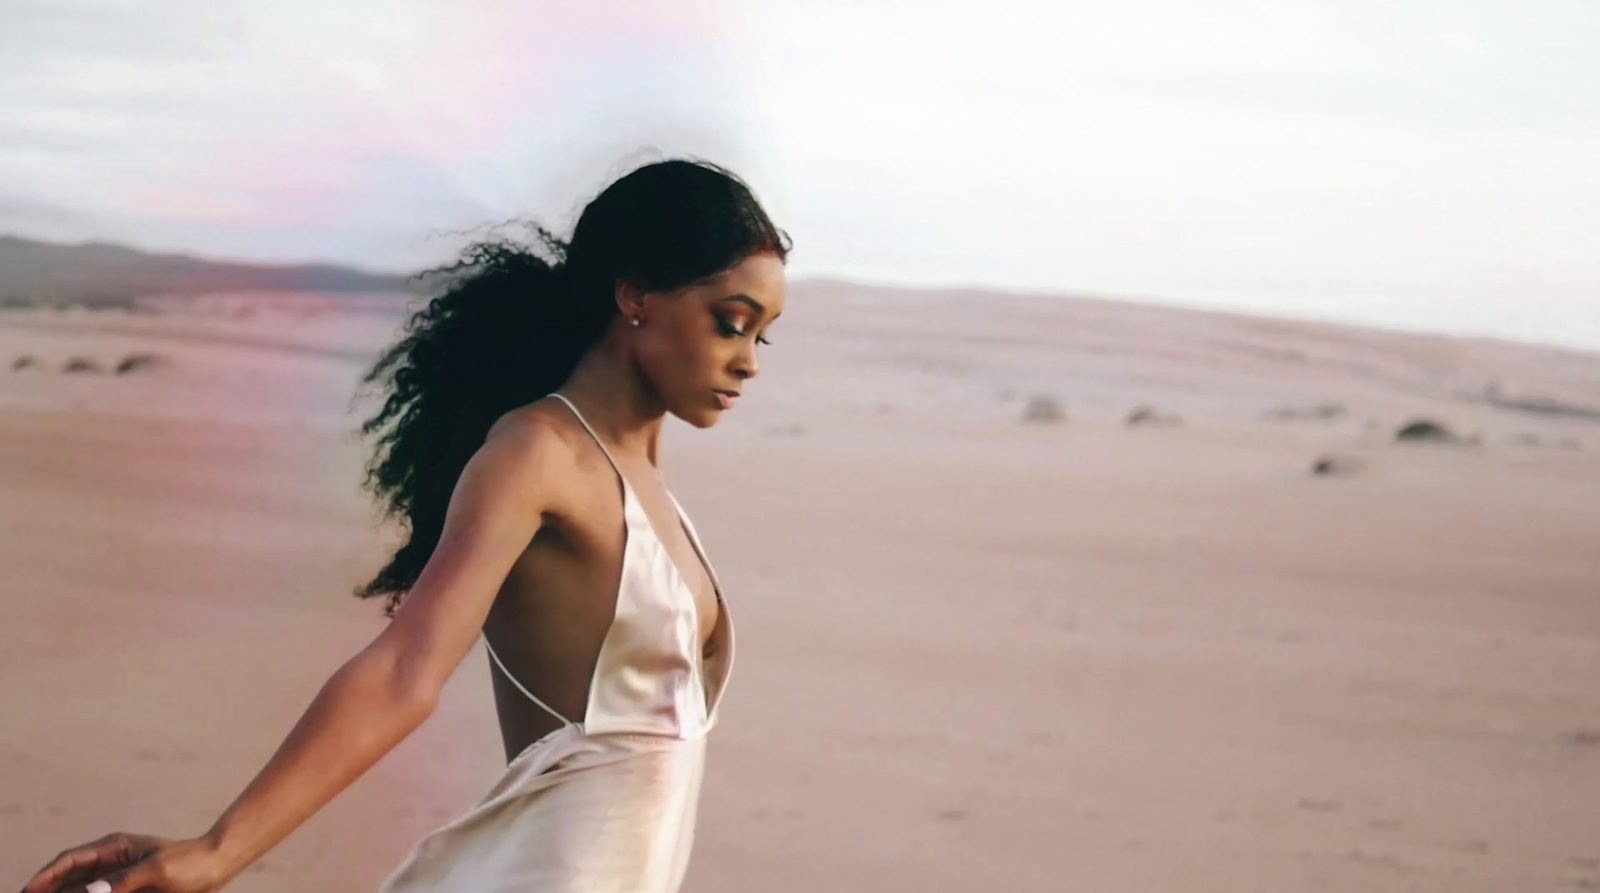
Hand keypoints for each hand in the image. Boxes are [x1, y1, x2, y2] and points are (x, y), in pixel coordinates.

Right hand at [20, 833, 228, 892]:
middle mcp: (111, 861)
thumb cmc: (191, 864)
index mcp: (115, 847)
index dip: (46, 875)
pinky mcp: (126, 890)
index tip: (29, 891)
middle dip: (48, 889)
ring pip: (80, 888)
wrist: (217, 866)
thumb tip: (90, 891)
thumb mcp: (157, 871)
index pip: (71, 859)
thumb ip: (123, 881)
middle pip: (69, 876)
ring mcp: (117, 877)